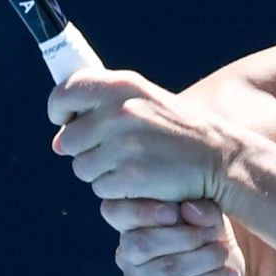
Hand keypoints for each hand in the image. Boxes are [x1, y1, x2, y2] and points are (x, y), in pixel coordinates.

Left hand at [47, 70, 238, 205]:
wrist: (218, 157)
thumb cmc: (176, 130)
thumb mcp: (142, 101)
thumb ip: (99, 111)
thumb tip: (57, 141)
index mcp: (120, 85)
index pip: (64, 93)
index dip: (59, 110)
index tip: (66, 121)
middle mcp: (119, 111)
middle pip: (68, 140)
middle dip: (83, 151)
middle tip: (114, 152)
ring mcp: (123, 145)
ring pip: (81, 168)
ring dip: (100, 173)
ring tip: (132, 165)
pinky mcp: (130, 176)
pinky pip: (101, 189)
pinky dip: (117, 190)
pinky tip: (140, 180)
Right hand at [103, 197, 247, 275]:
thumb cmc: (210, 254)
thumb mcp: (214, 226)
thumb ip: (204, 212)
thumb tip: (188, 208)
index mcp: (134, 225)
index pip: (114, 212)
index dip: (141, 211)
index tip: (174, 213)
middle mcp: (126, 255)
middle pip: (141, 243)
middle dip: (187, 237)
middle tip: (215, 238)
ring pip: (166, 269)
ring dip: (204, 260)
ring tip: (224, 258)